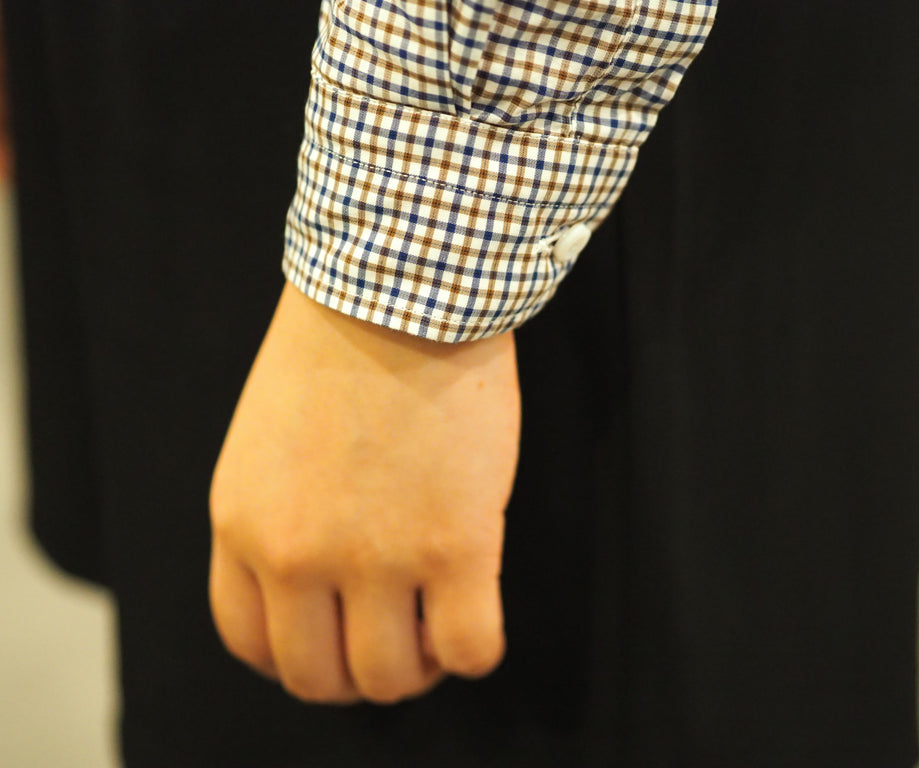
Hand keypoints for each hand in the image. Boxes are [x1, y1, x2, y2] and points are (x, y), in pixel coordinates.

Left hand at [209, 282, 519, 703]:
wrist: (404, 288)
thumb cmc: (343, 347)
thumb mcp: (267, 441)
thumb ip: (275, 519)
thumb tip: (319, 587)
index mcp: (245, 525)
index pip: (249, 642)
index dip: (296, 658)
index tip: (333, 641)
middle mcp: (300, 555)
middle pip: (319, 677)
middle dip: (357, 673)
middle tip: (394, 639)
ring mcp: (378, 556)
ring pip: (392, 678)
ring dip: (417, 667)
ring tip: (436, 624)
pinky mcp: (457, 544)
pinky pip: (470, 650)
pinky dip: (475, 651)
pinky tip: (477, 609)